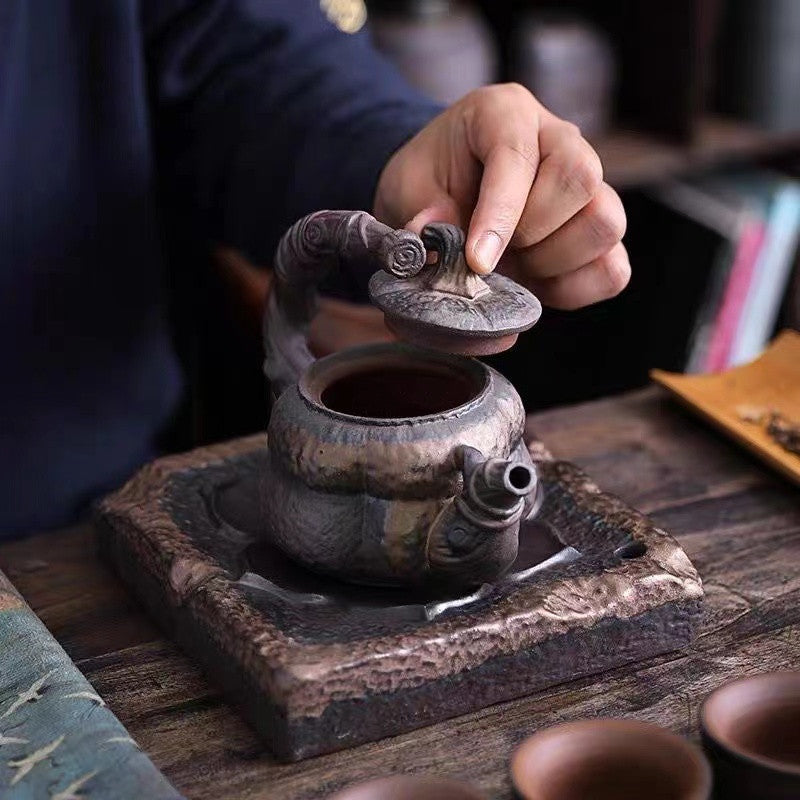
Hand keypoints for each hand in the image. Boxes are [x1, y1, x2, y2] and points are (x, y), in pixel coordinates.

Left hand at [374, 84, 628, 309]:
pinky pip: (613, 268)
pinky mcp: (598, 231)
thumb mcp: (406, 187)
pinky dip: (576, 287)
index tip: (477, 260)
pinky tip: (537, 283)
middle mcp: (559, 139)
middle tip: (491, 251)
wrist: (446, 197)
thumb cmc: (430, 183)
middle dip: (531, 232)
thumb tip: (433, 240)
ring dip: (555, 259)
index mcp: (505, 113)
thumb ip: (419, 210)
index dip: (500, 214)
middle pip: (580, 178)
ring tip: (515, 263)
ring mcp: (588, 185)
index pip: (519, 155)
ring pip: (606, 222)